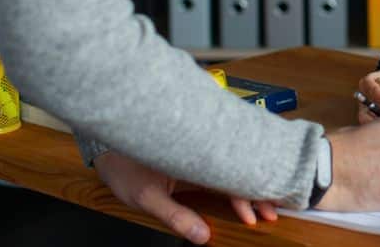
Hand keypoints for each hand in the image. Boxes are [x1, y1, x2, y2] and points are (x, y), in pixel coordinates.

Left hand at [94, 151, 279, 242]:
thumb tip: (202, 236)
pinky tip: (244, 190)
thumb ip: (175, 216)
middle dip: (258, 188)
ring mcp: (200, 147)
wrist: (107, 143)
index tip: (257, 214)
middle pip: (239, 166)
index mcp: (195, 153)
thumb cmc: (124, 166)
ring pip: (234, 164)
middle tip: (272, 211)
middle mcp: (202, 146)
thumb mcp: (146, 196)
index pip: (231, 175)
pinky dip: (236, 178)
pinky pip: (223, 163)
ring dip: (249, 183)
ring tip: (263, 205)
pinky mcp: (196, 150)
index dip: (247, 195)